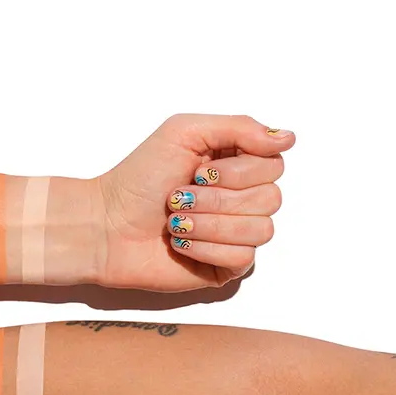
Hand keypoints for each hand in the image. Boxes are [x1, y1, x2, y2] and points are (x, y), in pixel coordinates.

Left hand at [98, 114, 293, 290]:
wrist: (107, 226)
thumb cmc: (138, 179)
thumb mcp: (186, 131)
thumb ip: (240, 127)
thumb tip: (288, 139)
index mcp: (236, 165)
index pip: (275, 165)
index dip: (239, 170)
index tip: (199, 170)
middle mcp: (241, 199)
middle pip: (271, 198)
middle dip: (218, 198)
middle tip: (179, 197)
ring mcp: (235, 235)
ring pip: (261, 230)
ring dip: (210, 223)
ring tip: (176, 221)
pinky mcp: (225, 267)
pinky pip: (243, 258)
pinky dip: (207, 248)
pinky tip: (181, 245)